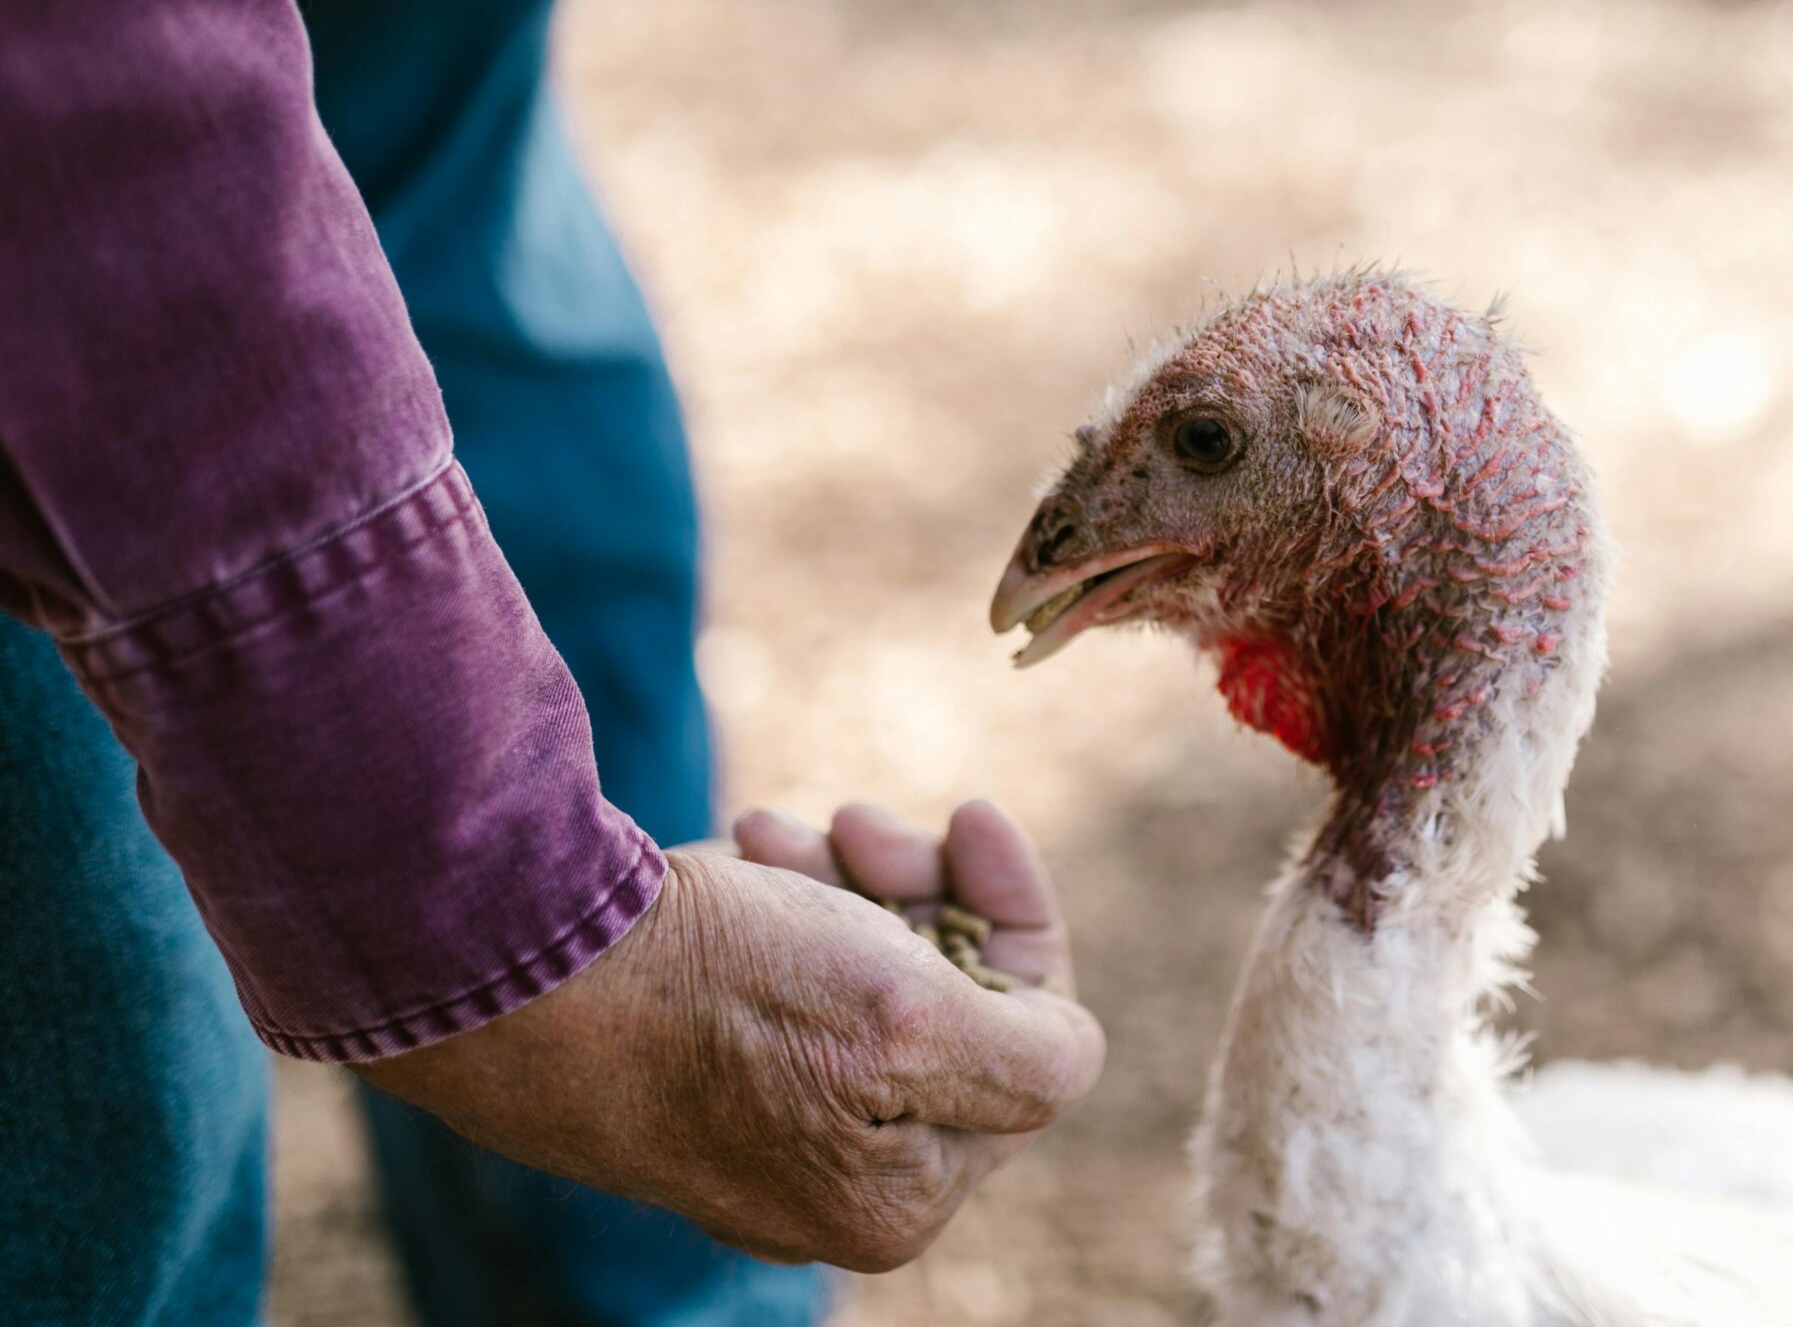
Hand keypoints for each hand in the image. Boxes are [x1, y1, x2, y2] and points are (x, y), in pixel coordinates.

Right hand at [353, 824, 1104, 1271]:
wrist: (510, 966)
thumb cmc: (718, 995)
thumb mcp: (916, 1024)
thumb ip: (1033, 1058)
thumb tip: (1069, 1053)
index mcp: (902, 1195)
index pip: (1036, 1034)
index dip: (1014, 908)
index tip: (969, 811)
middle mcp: (835, 1173)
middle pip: (950, 996)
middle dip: (916, 884)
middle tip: (854, 819)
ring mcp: (760, 1119)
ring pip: (865, 962)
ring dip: (840, 874)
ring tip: (773, 829)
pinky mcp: (694, 1061)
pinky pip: (782, 964)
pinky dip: (777, 891)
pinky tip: (736, 842)